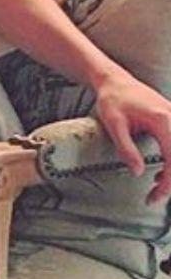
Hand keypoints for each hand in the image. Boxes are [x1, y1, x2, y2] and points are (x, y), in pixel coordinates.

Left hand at [91, 69, 170, 202]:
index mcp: (163, 120)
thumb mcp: (113, 124)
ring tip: (156, 188)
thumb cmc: (113, 99)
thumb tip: (138, 172)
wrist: (115, 80)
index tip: (155, 195)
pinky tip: (160, 175)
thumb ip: (126, 148)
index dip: (168, 181)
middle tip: (154, 198)